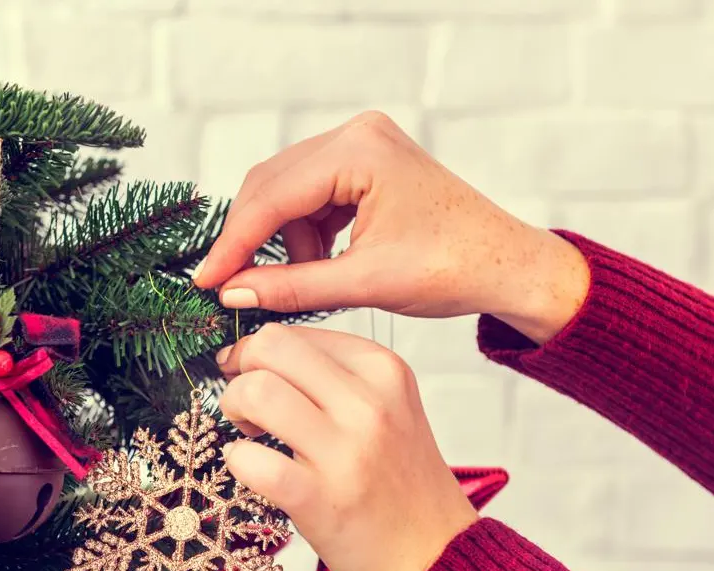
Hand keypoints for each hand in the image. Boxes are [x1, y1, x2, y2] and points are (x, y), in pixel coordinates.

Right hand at [192, 111, 588, 344]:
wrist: (508, 265)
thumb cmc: (454, 268)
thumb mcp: (365, 283)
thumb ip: (293, 287)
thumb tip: (232, 292)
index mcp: (359, 151)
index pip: (272, 196)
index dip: (234, 243)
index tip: (205, 281)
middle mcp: (357, 134)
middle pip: (272, 185)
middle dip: (253, 240)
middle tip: (230, 286)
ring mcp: (361, 145)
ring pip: (288, 193)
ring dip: (285, 241)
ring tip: (304, 282)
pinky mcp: (365, 164)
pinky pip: (312, 197)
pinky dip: (306, 234)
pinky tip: (321, 265)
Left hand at [217, 323, 477, 570]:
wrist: (435, 557)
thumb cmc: (401, 482)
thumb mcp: (390, 408)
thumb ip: (335, 375)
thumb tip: (259, 352)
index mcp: (384, 370)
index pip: (294, 331)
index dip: (257, 352)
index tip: (253, 374)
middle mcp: (368, 403)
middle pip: (270, 347)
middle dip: (240, 371)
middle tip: (245, 402)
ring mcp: (345, 451)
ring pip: (256, 392)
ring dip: (234, 409)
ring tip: (250, 433)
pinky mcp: (320, 498)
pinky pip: (250, 460)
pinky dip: (237, 461)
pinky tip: (252, 468)